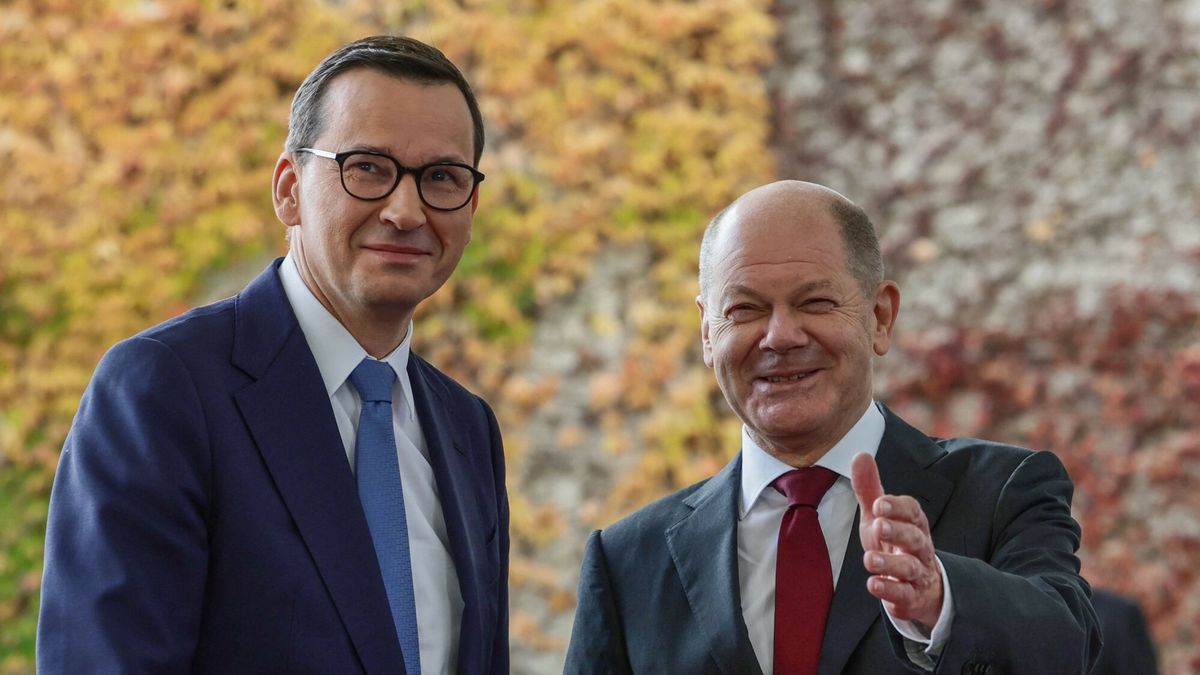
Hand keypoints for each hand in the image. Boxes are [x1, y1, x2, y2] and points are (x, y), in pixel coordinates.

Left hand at [851, 452, 942, 628]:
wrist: (919, 586)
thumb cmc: (895, 542)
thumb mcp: (879, 516)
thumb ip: (870, 489)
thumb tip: (861, 454)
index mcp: (913, 523)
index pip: (912, 511)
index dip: (897, 507)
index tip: (879, 504)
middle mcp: (919, 547)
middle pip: (915, 537)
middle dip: (898, 531)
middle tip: (878, 525)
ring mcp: (917, 573)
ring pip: (910, 566)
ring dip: (890, 563)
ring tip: (869, 559)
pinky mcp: (911, 597)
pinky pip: (904, 594)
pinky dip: (890, 590)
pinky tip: (873, 584)